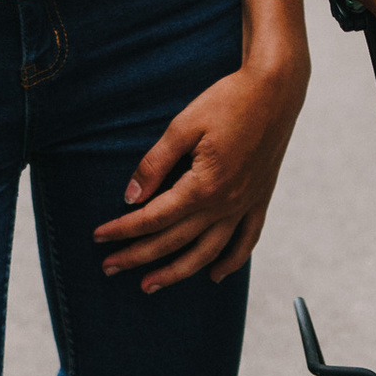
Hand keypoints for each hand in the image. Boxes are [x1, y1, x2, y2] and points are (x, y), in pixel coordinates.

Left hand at [92, 36, 309, 290]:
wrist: (276, 90)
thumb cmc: (228, 101)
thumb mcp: (184, 125)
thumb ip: (155, 163)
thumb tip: (130, 197)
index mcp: (204, 185)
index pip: (154, 218)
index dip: (123, 229)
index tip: (99, 237)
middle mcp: (226, 203)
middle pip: (174, 241)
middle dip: (138, 256)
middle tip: (109, 267)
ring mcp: (246, 205)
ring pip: (208, 252)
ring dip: (177, 272)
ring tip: (150, 285)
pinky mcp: (260, 200)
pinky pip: (246, 241)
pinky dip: (231, 262)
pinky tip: (214, 275)